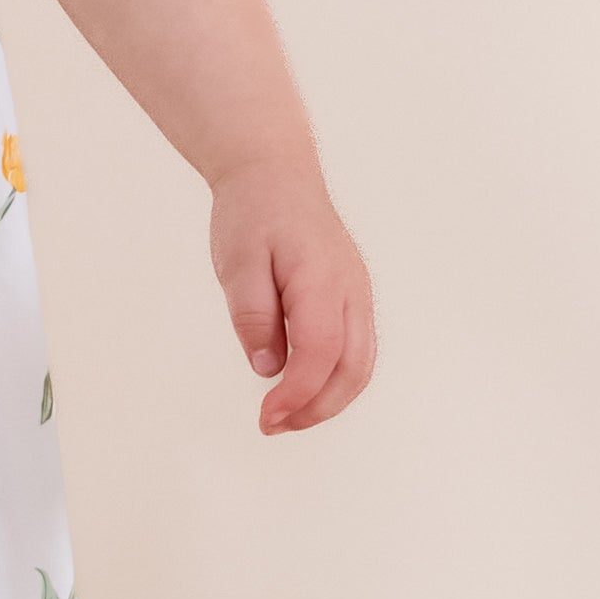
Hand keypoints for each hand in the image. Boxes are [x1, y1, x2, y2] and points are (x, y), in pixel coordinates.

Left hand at [209, 154, 375, 434]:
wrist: (276, 173)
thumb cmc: (254, 213)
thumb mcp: (238, 261)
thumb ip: (253, 314)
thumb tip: (268, 368)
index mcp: (322, 278)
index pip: (320, 353)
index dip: (297, 394)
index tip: (267, 416)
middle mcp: (351, 290)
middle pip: (353, 368)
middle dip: (317, 407)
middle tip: (272, 425)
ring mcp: (358, 294)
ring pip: (361, 364)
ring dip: (329, 400)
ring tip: (286, 416)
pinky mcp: (352, 298)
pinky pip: (356, 349)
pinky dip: (335, 379)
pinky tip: (302, 389)